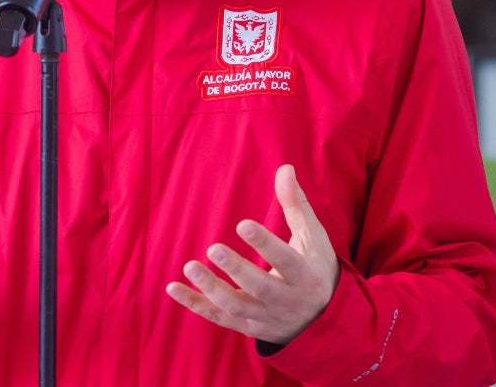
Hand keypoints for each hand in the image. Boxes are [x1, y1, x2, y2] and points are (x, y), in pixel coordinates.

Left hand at [166, 164, 339, 345]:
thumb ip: (296, 204)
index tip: (243, 225)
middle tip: (214, 249)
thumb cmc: (315, 266)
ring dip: (211, 289)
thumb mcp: (313, 235)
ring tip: (190, 266)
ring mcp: (266, 317)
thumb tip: (285, 168)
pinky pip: (219, 318)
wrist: (323, 318)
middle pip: (260, 288)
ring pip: (236, 307)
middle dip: (237, 270)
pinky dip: (196, 305)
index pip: (286, 260)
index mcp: (306, 276)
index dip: (266, 244)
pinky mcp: (248, 327)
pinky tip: (173, 288)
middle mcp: (287, 301)